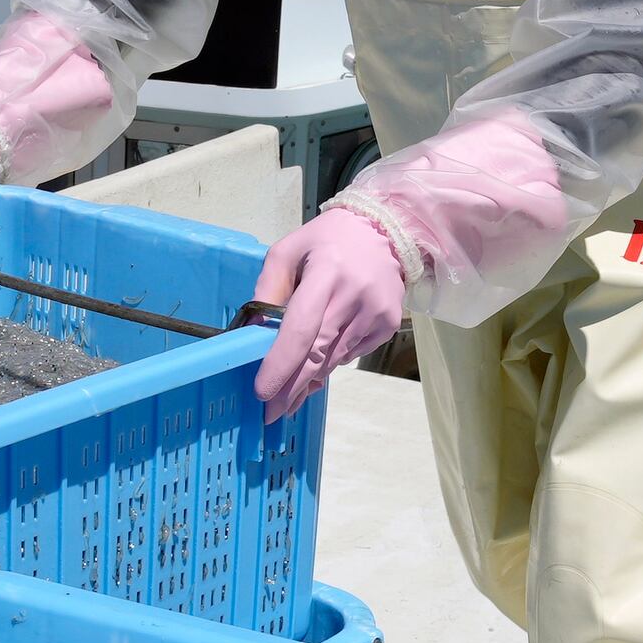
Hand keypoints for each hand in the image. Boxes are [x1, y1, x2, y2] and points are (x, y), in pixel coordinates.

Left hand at [249, 208, 405, 417]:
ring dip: (309, 378)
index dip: (281, 365)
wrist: (385, 231)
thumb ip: (268, 288)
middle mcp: (354, 296)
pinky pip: (350, 354)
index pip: (300, 328)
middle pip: (316, 354)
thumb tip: (254, 332)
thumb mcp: (288, 251)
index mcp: (326, 272)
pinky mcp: (388, 325)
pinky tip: (323, 350)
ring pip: (333, 360)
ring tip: (290, 392)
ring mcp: (376, 314)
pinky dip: (331, 359)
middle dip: (290, 387)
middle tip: (270, 412)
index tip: (263, 392)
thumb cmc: (328, 241)